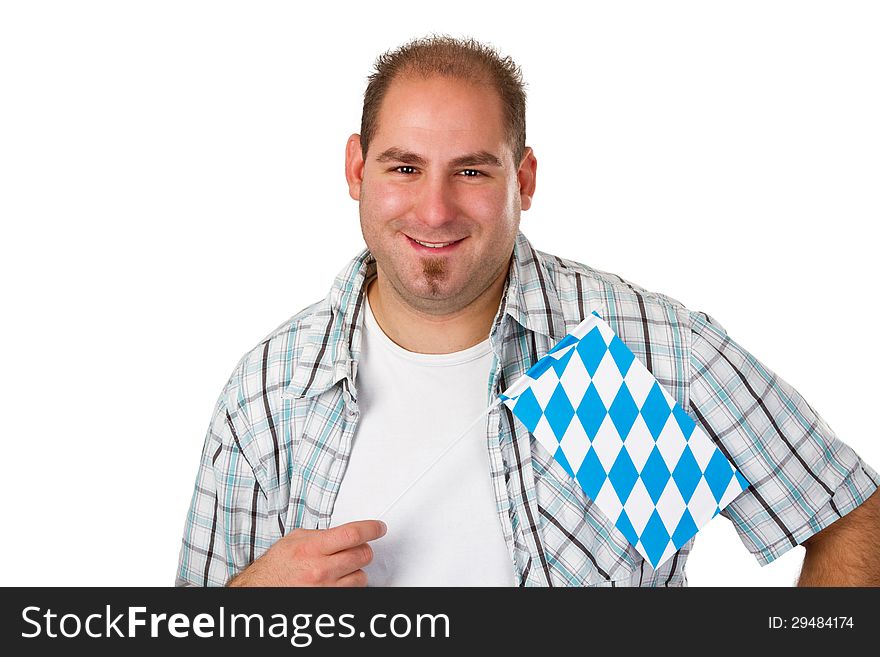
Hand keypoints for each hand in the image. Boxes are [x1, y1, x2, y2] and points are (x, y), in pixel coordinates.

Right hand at [226, 519, 386, 586]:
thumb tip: (346, 532)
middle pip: (363, 555)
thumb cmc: (277, 566)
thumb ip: (323, 535)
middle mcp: (321, 570)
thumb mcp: (296, 539)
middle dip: (363, 549)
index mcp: (313, 548)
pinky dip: (350, 585)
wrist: (263, 588)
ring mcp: (327, 589)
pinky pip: (353, 592)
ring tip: (341, 567)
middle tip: (355, 548)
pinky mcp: (330, 601)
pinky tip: (338, 580)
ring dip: (356, 570)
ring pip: (361, 576)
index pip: (353, 534)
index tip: (379, 527)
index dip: (372, 528)